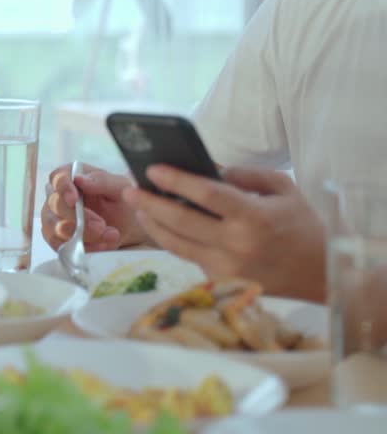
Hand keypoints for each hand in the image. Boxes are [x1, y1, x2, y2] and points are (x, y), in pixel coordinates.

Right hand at [40, 162, 143, 251]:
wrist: (127, 226)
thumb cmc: (121, 200)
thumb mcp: (120, 187)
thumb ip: (102, 180)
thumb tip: (79, 179)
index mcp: (71, 176)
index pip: (57, 178)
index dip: (62, 189)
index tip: (73, 200)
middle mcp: (58, 195)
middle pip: (55, 205)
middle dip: (78, 218)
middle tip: (101, 226)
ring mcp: (54, 217)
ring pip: (54, 227)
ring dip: (81, 235)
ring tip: (107, 236)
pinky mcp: (56, 237)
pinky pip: (60, 245)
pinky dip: (82, 247)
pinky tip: (101, 245)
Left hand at [123, 166, 326, 301]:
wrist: (321, 275)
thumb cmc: (303, 226)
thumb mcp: (283, 189)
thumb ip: (246, 175)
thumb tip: (207, 169)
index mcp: (254, 217)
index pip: (206, 195)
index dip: (176, 180)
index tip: (153, 169)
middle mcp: (238, 245)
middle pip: (181, 221)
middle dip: (150, 202)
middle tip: (129, 188)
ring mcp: (228, 267)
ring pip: (177, 243)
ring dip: (153, 224)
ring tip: (138, 206)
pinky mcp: (222, 281)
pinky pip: (189, 256)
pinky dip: (172, 240)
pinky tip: (159, 226)